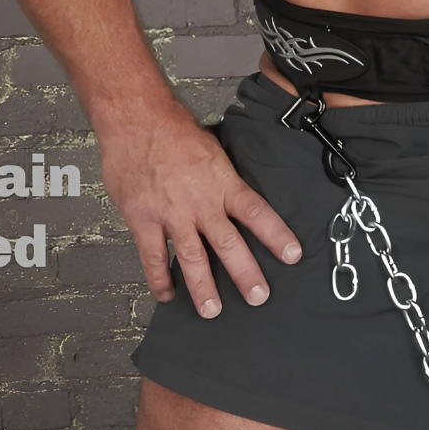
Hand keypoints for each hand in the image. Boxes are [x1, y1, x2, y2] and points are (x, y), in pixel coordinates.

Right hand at [96, 99, 300, 317]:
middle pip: (228, 244)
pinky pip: (153, 256)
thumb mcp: (212, 150)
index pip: (256, 212)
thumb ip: (223, 178)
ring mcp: (172, 214)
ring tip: (213, 310)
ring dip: (203, 287)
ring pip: (192, 257)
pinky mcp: (144, 220)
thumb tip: (236, 195)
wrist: (136, 119)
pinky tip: (168, 294)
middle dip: (245, 273)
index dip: (276, 235)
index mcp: (223, 183)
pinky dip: (160, 278)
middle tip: (258, 297)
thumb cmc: (174, 130)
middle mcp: (201, 202)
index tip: (292, 255)